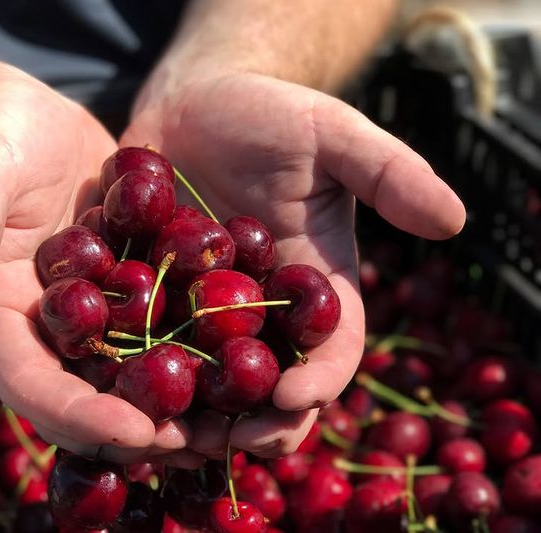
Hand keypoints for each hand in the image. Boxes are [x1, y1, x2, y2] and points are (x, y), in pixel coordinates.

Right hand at [0, 71, 200, 465]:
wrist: (19, 114)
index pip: (33, 386)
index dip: (82, 416)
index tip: (138, 432)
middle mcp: (47, 326)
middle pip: (91, 395)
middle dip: (142, 426)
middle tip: (202, 443)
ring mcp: (92, 307)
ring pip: (135, 369)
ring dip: (180, 400)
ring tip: (235, 417)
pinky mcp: (127, 280)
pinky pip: (163, 319)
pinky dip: (198, 343)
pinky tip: (246, 352)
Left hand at [122, 72, 465, 457]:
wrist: (195, 102)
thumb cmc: (271, 115)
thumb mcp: (331, 135)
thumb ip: (388, 173)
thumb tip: (454, 220)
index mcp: (314, 289)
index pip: (329, 350)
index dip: (320, 380)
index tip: (295, 397)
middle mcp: (261, 314)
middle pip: (265, 385)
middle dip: (252, 420)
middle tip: (225, 439)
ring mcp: (201, 312)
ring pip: (201, 380)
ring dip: (188, 414)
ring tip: (166, 435)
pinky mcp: (150, 298)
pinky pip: (140, 342)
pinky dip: (130, 371)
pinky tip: (111, 390)